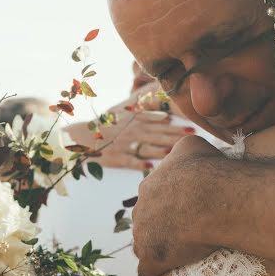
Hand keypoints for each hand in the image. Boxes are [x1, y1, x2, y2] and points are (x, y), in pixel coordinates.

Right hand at [66, 81, 190, 170]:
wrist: (82, 135)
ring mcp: (124, 144)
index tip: (192, 125)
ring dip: (161, 150)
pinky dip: (138, 163)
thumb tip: (167, 113)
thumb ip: (145, 108)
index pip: (160, 122)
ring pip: (146, 147)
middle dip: (175, 136)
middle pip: (157, 134)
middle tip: (192, 137)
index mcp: (136, 120)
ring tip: (175, 152)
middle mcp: (132, 131)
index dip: (176, 124)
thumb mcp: (125, 111)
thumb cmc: (108, 124)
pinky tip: (150, 166)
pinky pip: (128, 161)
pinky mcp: (116, 156)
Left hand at [132, 135, 223, 275]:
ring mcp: (143, 235)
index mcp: (149, 185)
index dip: (170, 203)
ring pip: (145, 244)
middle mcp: (141, 208)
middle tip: (186, 231)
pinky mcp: (151, 258)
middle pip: (148, 220)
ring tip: (176, 256)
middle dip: (162, 225)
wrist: (210, 196)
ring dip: (157, 250)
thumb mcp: (192, 145)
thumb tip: (187, 152)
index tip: (187, 208)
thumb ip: (183, 149)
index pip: (156, 196)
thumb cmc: (207, 169)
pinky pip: (147, 274)